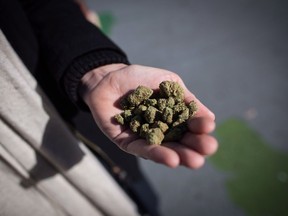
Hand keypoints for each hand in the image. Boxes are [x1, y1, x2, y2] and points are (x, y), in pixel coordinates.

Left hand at [80, 64, 217, 168]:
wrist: (109, 76)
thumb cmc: (140, 78)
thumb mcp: (168, 83)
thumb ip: (186, 100)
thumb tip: (211, 117)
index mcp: (173, 117)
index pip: (190, 125)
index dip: (200, 127)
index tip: (208, 127)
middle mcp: (161, 130)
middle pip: (180, 142)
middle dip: (195, 147)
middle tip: (208, 149)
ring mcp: (145, 138)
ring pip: (164, 150)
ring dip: (180, 156)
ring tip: (194, 161)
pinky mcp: (128, 143)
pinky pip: (142, 150)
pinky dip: (157, 154)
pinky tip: (172, 159)